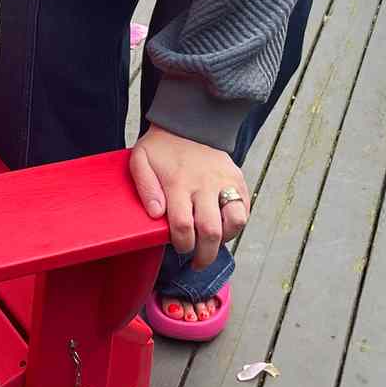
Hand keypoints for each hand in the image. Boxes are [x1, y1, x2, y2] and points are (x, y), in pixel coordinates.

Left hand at [129, 125, 250, 270]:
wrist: (188, 124)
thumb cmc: (160, 148)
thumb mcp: (140, 160)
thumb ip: (145, 187)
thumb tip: (155, 213)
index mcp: (178, 183)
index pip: (183, 226)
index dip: (182, 244)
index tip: (179, 247)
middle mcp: (204, 185)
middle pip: (211, 231)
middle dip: (205, 254)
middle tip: (197, 262)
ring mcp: (225, 182)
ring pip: (236, 221)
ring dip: (226, 239)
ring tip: (212, 244)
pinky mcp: (238, 180)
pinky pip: (245, 209)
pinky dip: (237, 224)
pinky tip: (223, 228)